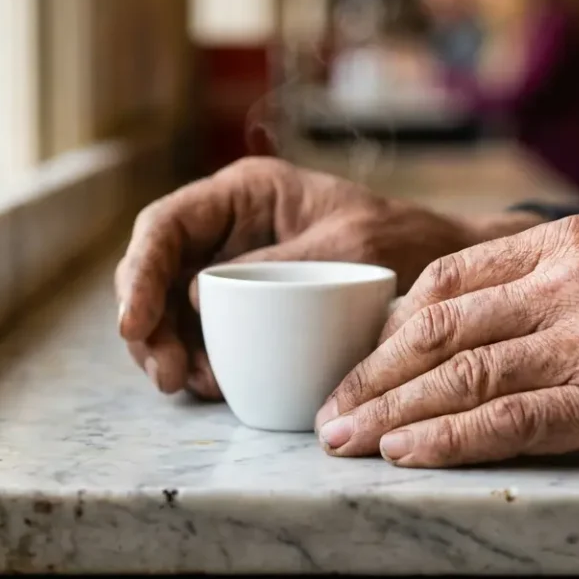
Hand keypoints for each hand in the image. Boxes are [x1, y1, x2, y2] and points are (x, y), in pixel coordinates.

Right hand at [114, 156, 542, 398]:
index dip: (140, 273)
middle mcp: (229, 228)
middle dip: (149, 324)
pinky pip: (206, 335)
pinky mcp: (249, 308)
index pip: (166, 225)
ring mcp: (235, 270)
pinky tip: (215, 387)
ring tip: (196, 385)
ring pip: (172, 310)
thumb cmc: (403, 243)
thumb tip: (195, 300)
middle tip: (168, 376)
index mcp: (245, 193)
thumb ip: (277, 268)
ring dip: (170, 351)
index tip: (133, 324)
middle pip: (157, 272)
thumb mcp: (348, 249)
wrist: (445, 273)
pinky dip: (201, 363)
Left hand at [315, 214, 578, 467]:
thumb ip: (554, 285)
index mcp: (570, 242)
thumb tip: (470, 325)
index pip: (449, 277)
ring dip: (391, 410)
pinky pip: (508, 421)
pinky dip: (447, 440)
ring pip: (462, 373)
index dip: (392, 323)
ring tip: (345, 441)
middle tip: (329, 410)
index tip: (360, 359)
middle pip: (440, 325)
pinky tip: (406, 454)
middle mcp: (573, 280)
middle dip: (372, 371)